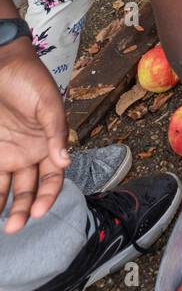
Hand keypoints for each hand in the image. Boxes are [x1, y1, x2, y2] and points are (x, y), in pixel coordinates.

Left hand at [0, 41, 69, 233]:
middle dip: (23, 210)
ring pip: (7, 188)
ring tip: (0, 224)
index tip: (38, 211)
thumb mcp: (48, 103)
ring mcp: (8, 153)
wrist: (2, 64)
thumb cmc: (30, 80)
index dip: (47, 196)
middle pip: (28, 190)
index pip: (53, 179)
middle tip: (14, 226)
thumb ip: (55, 132)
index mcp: (49, 145)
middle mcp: (29, 154)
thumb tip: (65, 161)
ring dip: (3, 206)